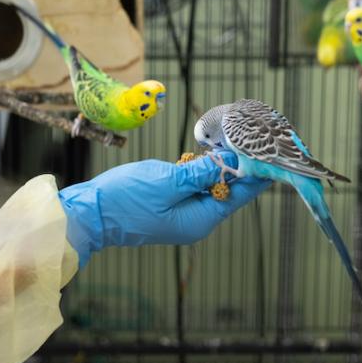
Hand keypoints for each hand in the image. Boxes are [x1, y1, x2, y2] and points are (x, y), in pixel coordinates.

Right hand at [58, 153, 271, 266]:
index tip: (271, 156)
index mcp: (199, 220)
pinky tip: (202, 156)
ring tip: (234, 143)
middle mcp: (195, 221)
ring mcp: (180, 215)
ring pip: (209, 188)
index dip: (254, 174)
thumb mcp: (167, 181)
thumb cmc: (126, 199)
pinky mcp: (168, 207)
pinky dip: (198, 172)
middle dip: (238, 167)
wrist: (90, 214)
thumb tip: (230, 163)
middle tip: (253, 141)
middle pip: (226, 191)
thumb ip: (200, 172)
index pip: (237, 195)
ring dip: (217, 167)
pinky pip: (191, 188)